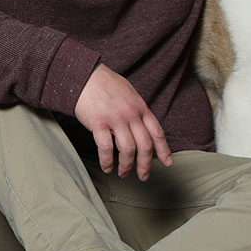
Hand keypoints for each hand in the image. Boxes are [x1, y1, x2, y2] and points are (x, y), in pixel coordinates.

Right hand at [74, 64, 171, 180]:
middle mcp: (131, 114)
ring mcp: (115, 119)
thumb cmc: (104, 83)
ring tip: (123, 173)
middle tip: (143, 176)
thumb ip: (136, 109)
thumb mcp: (128, 92)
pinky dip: (108, 161)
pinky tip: (107, 167)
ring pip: (128, 150)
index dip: (164, 150)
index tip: (167, 163)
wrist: (83, 74)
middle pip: (145, 145)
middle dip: (145, 164)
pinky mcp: (99, 123)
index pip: (156, 132)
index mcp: (140, 107)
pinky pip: (106, 148)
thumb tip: (141, 125)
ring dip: (127, 166)